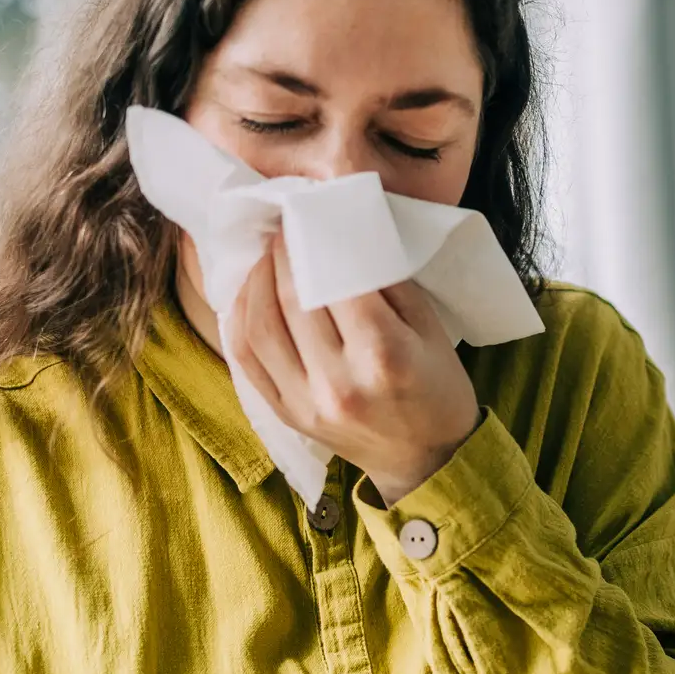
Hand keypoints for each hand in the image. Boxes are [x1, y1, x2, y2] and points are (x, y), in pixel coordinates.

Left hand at [231, 232, 480, 502]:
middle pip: (292, 300)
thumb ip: (387, 281)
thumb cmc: (435, 385)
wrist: (423, 458)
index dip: (312, 241)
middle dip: (281, 254)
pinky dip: (240, 318)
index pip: (334, 282)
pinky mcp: (286, 414)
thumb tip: (342, 234)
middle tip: (282, 226)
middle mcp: (339, 382)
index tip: (305, 215)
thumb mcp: (430, 326)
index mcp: (383, 356)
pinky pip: (245, 358)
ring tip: (265, 256)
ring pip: (257, 327)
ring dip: (254, 280)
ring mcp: (306, 403)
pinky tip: (249, 293)